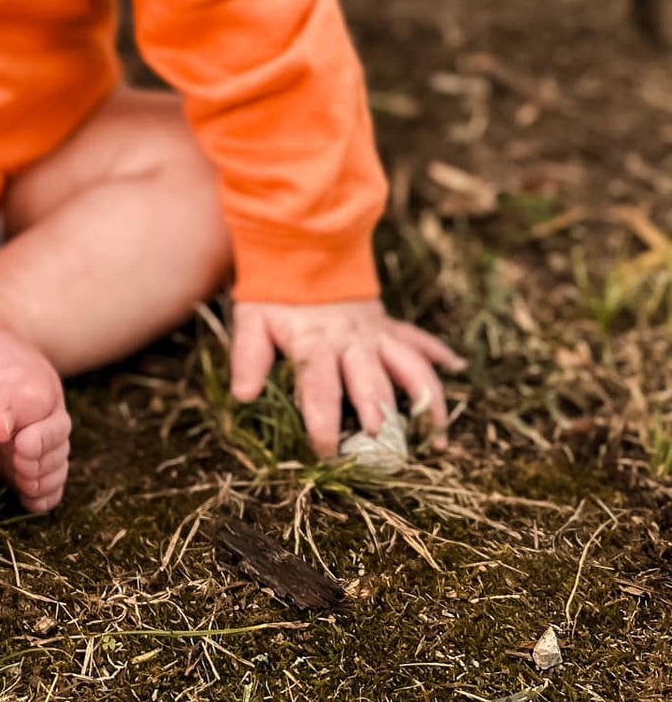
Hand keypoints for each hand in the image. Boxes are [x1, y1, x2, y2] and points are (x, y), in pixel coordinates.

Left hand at [229, 296, 465, 459]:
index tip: (328, 453)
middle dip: (382, 418)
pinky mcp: (389, 326)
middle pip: (372, 384)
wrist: (298, 247)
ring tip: (438, 440)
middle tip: (391, 451)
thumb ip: (249, 357)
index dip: (323, 425)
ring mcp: (377, 334)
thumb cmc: (273, 295)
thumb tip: (244, 395)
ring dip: (426, 403)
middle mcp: (352, 343)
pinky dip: (439, 353)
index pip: (320, 390)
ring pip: (410, 368)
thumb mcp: (252, 322)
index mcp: (316, 345)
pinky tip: (456, 368)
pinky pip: (419, 340)